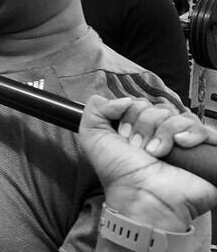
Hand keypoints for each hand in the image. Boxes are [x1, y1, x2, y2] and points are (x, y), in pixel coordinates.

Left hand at [79, 95, 216, 230]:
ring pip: (178, 115)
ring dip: (163, 132)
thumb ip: (96, 108)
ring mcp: (182, 141)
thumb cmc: (118, 172)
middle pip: (159, 107)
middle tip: (139, 148)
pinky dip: (189, 133)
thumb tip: (122, 99)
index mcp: (138, 128)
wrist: (141, 196)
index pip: (140, 102)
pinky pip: (202, 128)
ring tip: (156, 153)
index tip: (123, 135)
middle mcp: (160, 133)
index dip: (130, 114)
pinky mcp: (202, 151)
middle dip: (144, 124)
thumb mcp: (93, 136)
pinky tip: (179, 145)